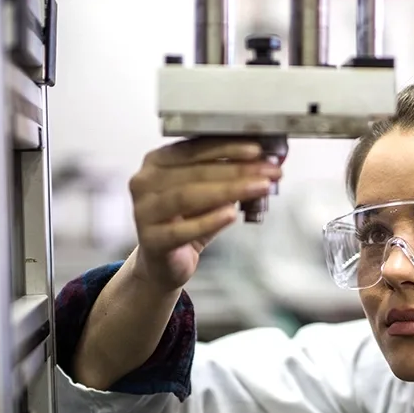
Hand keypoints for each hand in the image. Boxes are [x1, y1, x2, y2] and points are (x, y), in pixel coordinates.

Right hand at [129, 138, 280, 291]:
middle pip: (195, 171)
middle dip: (237, 169)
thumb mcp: (210, 195)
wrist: (165, 264)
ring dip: (229, 190)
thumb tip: (269, 163)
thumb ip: (231, 177)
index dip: (227, 148)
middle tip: (269, 172)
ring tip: (260, 188)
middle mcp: (144, 182)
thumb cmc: (187, 222)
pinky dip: (209, 221)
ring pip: (188, 196)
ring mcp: (144, 211)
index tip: (258, 150)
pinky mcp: (150, 240)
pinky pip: (181, 230)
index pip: (194, 149)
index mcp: (157, 162)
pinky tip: (232, 215)